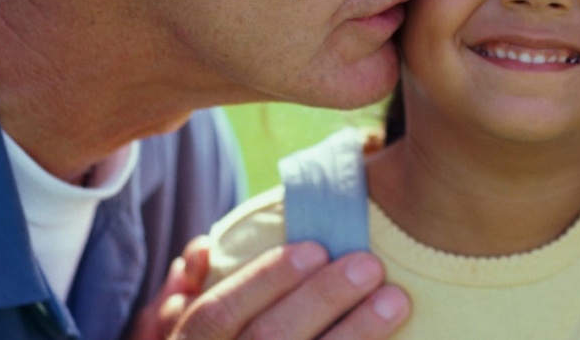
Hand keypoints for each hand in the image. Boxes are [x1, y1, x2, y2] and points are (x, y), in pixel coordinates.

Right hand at [133, 240, 409, 338]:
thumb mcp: (184, 330)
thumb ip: (194, 293)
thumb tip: (206, 252)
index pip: (218, 313)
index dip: (264, 278)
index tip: (316, 248)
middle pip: (269, 339)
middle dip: (321, 299)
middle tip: (369, 265)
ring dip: (356, 333)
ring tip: (395, 300)